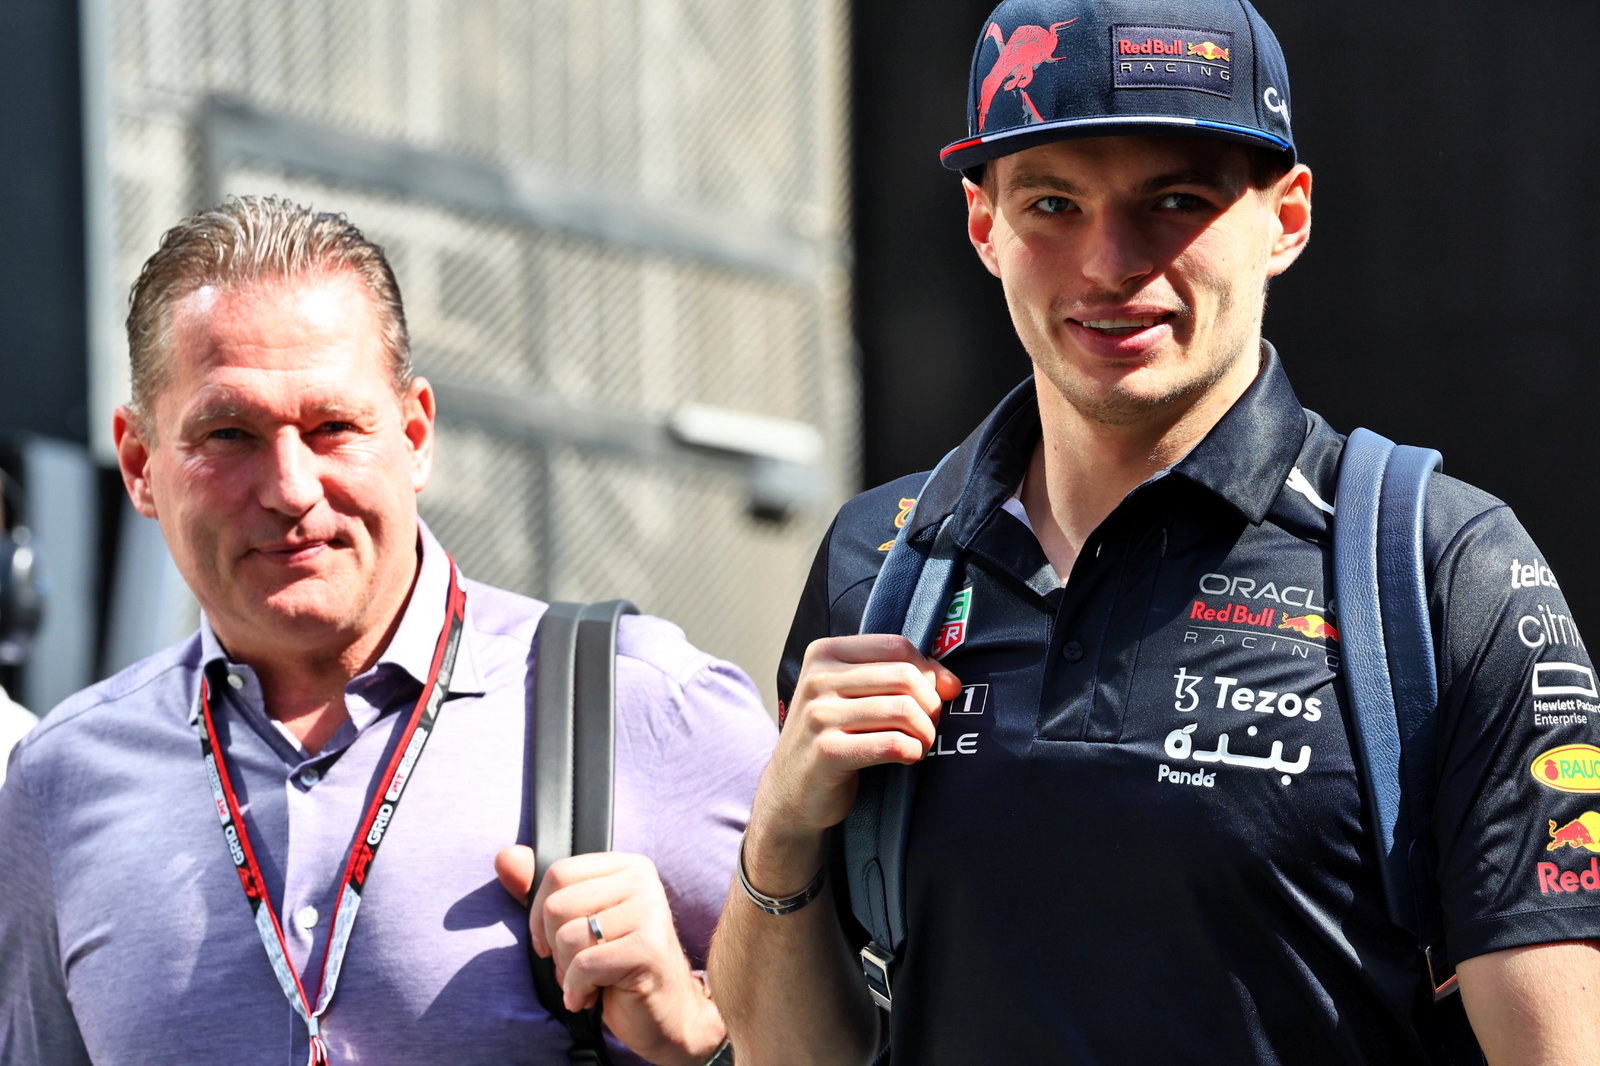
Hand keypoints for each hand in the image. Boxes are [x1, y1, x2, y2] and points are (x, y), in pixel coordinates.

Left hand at [495, 846, 725, 1065]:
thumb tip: (504, 858)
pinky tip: (593, 996)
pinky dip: (578, 991)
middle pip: (557, 905)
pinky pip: (584, 966)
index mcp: (627, 866)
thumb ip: (542, 891)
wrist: (666, 1015)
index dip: (541, 916)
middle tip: (580, 965)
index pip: (558, 872)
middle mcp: (643, 880)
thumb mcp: (577, 924)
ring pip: (568, 937)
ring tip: (591, 981)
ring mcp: (650, 912)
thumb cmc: (617, 966)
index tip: (555, 942)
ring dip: (568, 972)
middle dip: (556, 948)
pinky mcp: (649, 948)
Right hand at [743, 634, 961, 891]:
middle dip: (930, 704)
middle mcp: (817, 679)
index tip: (936, 695)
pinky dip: (912, 751)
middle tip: (928, 725)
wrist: (791, 791)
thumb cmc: (832, 737)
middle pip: (904, 676)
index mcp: (824, 653)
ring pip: (903, 710)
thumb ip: (899, 677)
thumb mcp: (854, 695)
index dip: (927, 670)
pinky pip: (892, 744)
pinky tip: (908, 757)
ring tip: (920, 743)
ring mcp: (818, 715)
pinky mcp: (827, 752)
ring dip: (925, 731)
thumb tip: (950, 683)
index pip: (896, 646)